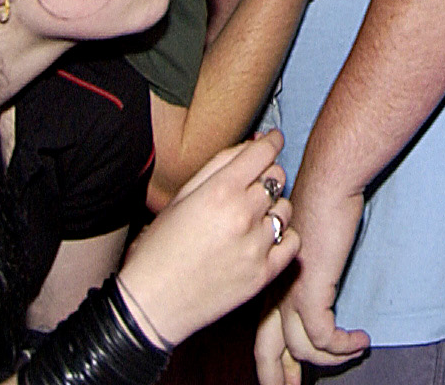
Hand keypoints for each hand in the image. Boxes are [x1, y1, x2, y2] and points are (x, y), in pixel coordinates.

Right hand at [117, 132, 301, 350]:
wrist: (152, 303)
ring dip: (273, 208)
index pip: (263, 152)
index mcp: (220, 191)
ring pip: (285, 209)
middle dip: (266, 175)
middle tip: (251, 185)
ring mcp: (256, 246)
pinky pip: (292, 243)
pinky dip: (283, 238)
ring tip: (251, 218)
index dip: (270, 141)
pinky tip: (264, 240)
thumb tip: (253, 143)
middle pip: (277, 177)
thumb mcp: (181, 197)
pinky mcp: (264, 274)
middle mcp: (243, 215)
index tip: (272, 140)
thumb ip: (217, 166)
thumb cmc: (159, 248)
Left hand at [257, 170, 367, 384]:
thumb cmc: (320, 204)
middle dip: (279, 378)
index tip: (284, 377)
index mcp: (269, 282)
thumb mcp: (304, 242)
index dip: (271, 361)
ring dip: (332, 360)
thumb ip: (303, 268)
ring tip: (355, 352)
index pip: (261, 333)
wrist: (327, 183)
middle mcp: (275, 292)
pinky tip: (362, 340)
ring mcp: (291, 294)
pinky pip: (326, 338)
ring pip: (303, 350)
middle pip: (267, 351)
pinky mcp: (312, 292)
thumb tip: (315, 286)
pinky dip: (345, 346)